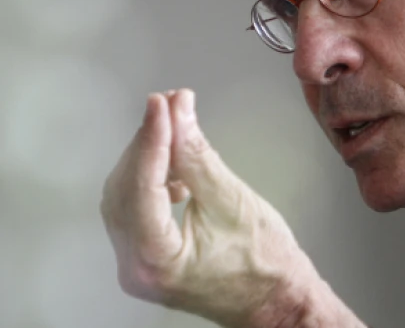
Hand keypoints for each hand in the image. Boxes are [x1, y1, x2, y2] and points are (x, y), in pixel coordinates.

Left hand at [100, 89, 320, 325]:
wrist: (279, 303)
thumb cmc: (266, 266)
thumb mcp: (231, 200)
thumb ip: (196, 153)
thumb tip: (177, 110)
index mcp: (155, 260)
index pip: (141, 186)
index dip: (152, 137)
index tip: (162, 102)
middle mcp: (135, 268)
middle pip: (125, 188)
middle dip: (148, 144)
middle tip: (171, 106)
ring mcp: (136, 265)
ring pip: (125, 194)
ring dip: (147, 159)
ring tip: (176, 131)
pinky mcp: (144, 257)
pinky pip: (133, 207)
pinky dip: (149, 180)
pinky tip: (175, 171)